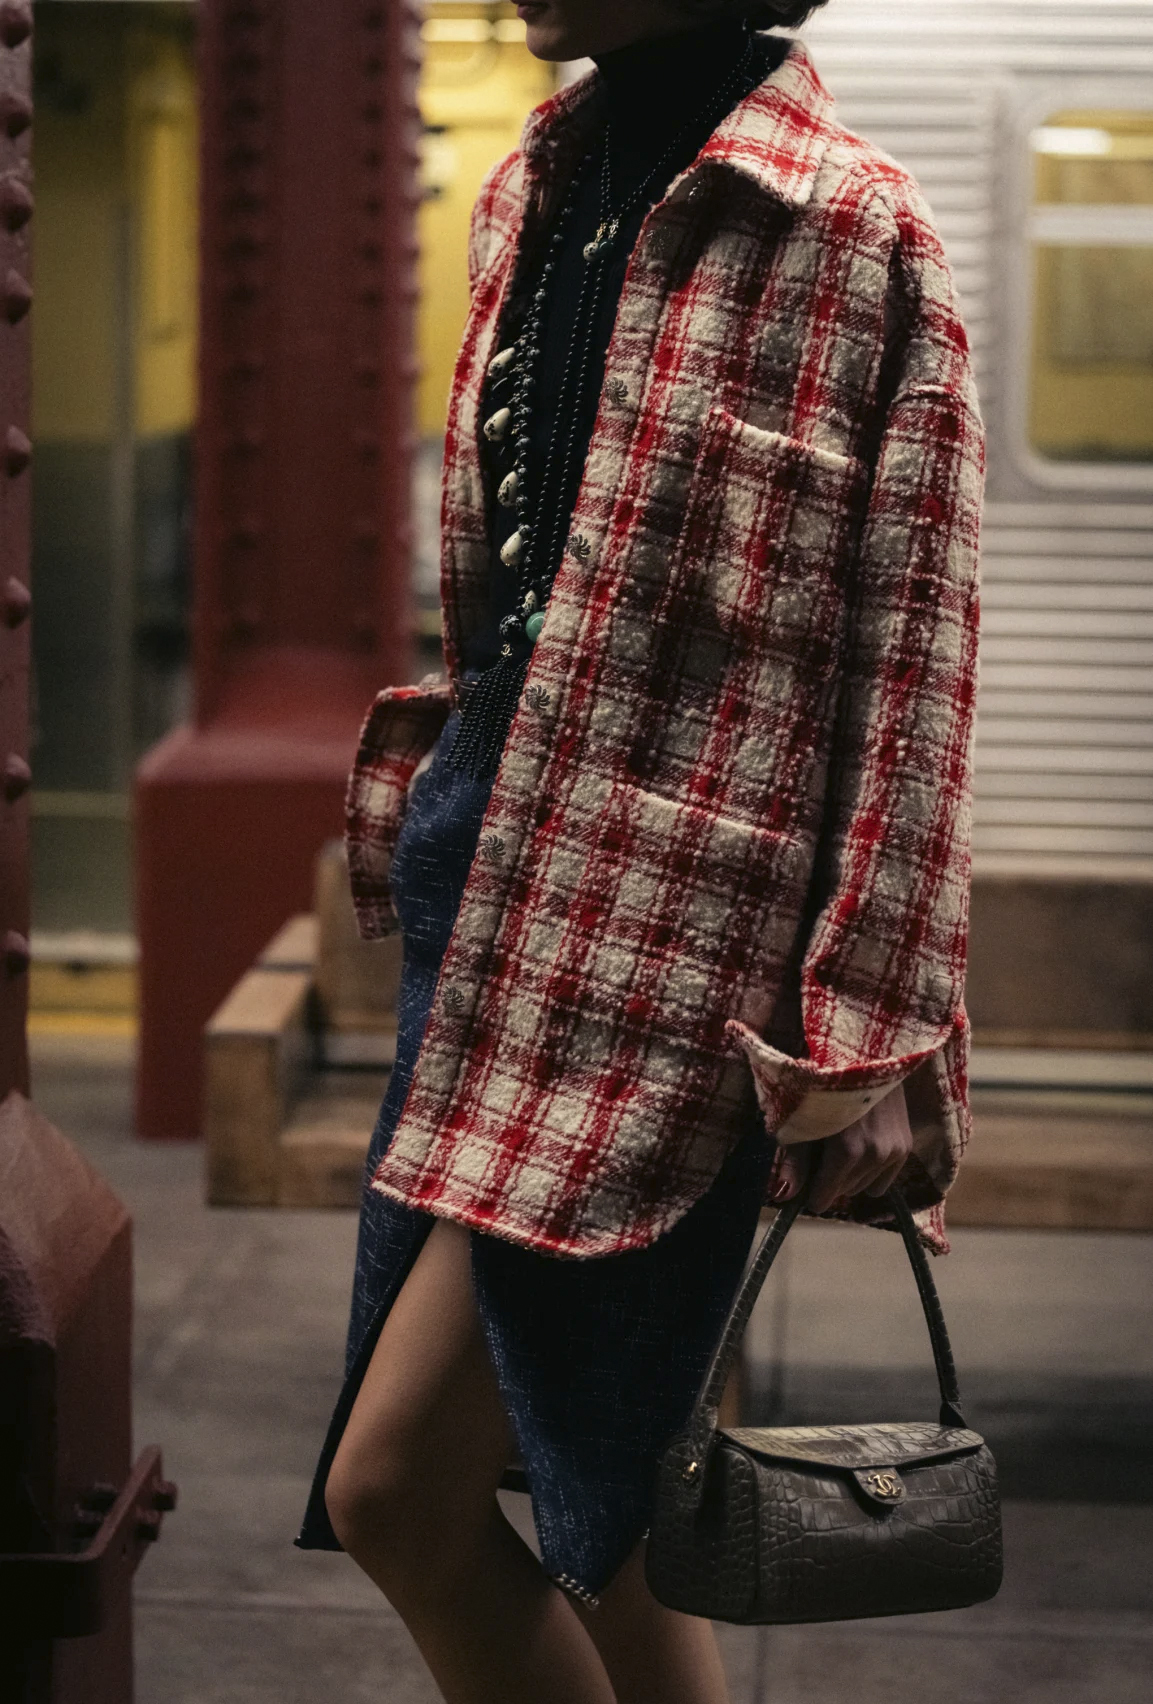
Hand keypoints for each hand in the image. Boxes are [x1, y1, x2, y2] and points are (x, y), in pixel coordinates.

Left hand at [769, 1085, 913, 1213]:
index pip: (824, 1197)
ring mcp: (895, 1151)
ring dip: (853, 1175)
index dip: (811, 1190)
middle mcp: (876, 1155)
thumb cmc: (824, 1083)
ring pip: (866, 1188)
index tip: (806, 1178)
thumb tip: (783, 1198)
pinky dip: (872, 1169)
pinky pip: (885, 1179)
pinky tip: (863, 1143)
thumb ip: (794, 1161)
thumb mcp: (801, 1118)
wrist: (866, 1054)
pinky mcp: (907, 1145)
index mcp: (848, 1151)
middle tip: (823, 1149)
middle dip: (831, 1179)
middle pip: (845, 1192)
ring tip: (845, 1142)